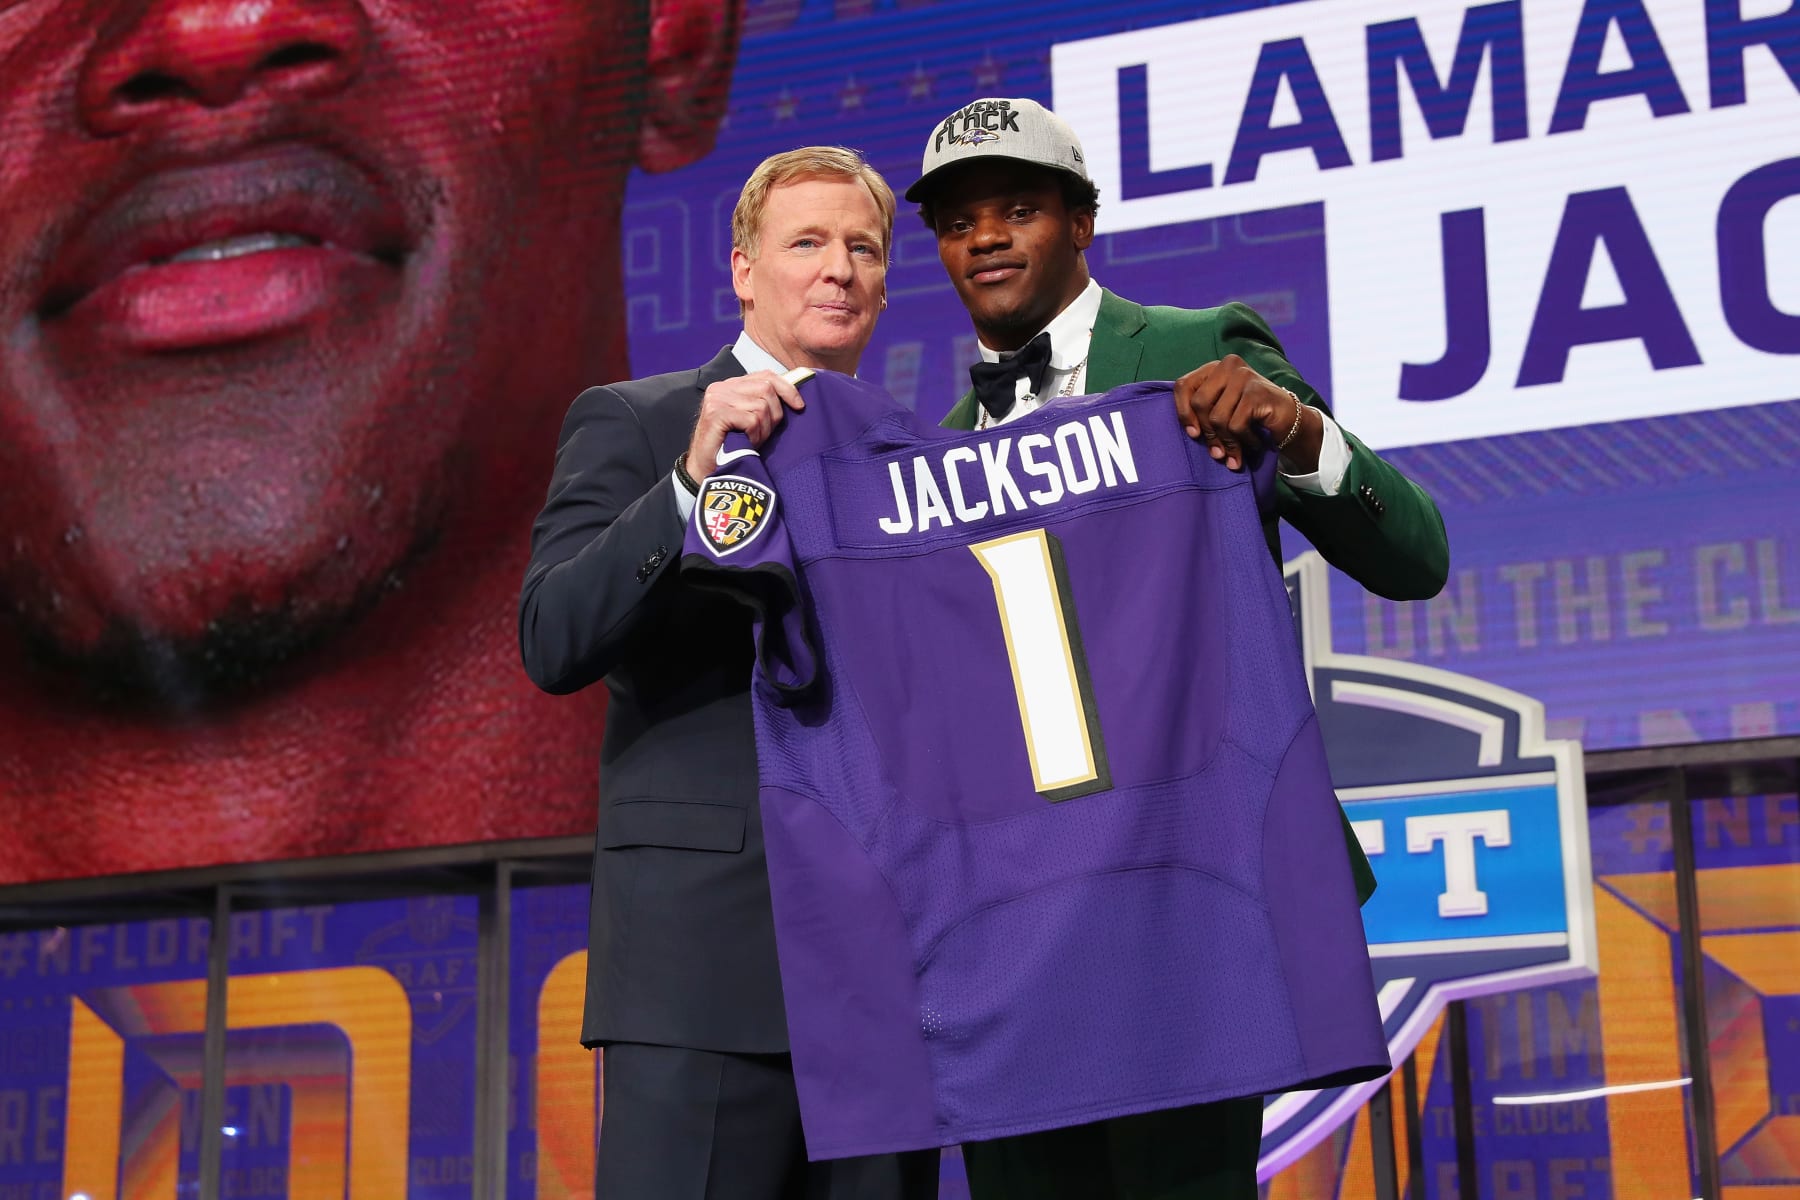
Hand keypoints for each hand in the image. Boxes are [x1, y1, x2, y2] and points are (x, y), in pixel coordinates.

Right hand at [685, 370, 806, 479]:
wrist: (705, 469)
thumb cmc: (731, 446)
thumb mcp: (751, 419)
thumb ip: (764, 403)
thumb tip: (794, 397)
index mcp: (731, 385)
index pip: (766, 375)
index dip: (787, 389)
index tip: (799, 406)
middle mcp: (722, 387)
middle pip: (767, 389)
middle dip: (774, 415)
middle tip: (763, 434)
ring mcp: (717, 399)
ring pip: (761, 406)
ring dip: (763, 429)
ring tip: (752, 440)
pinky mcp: (716, 413)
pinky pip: (751, 420)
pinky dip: (754, 435)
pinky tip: (746, 443)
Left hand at [1173, 355, 1318, 471]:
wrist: (1287, 417)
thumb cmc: (1249, 415)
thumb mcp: (1221, 409)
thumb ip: (1203, 413)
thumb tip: (1191, 432)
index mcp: (1214, 368)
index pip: (1183, 385)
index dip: (1183, 412)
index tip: (1193, 434)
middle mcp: (1228, 366)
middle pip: (1199, 403)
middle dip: (1208, 433)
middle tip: (1217, 452)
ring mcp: (1244, 376)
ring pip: (1217, 418)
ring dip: (1227, 442)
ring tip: (1236, 452)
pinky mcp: (1257, 392)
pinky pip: (1236, 425)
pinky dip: (1243, 440)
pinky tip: (1253, 442)